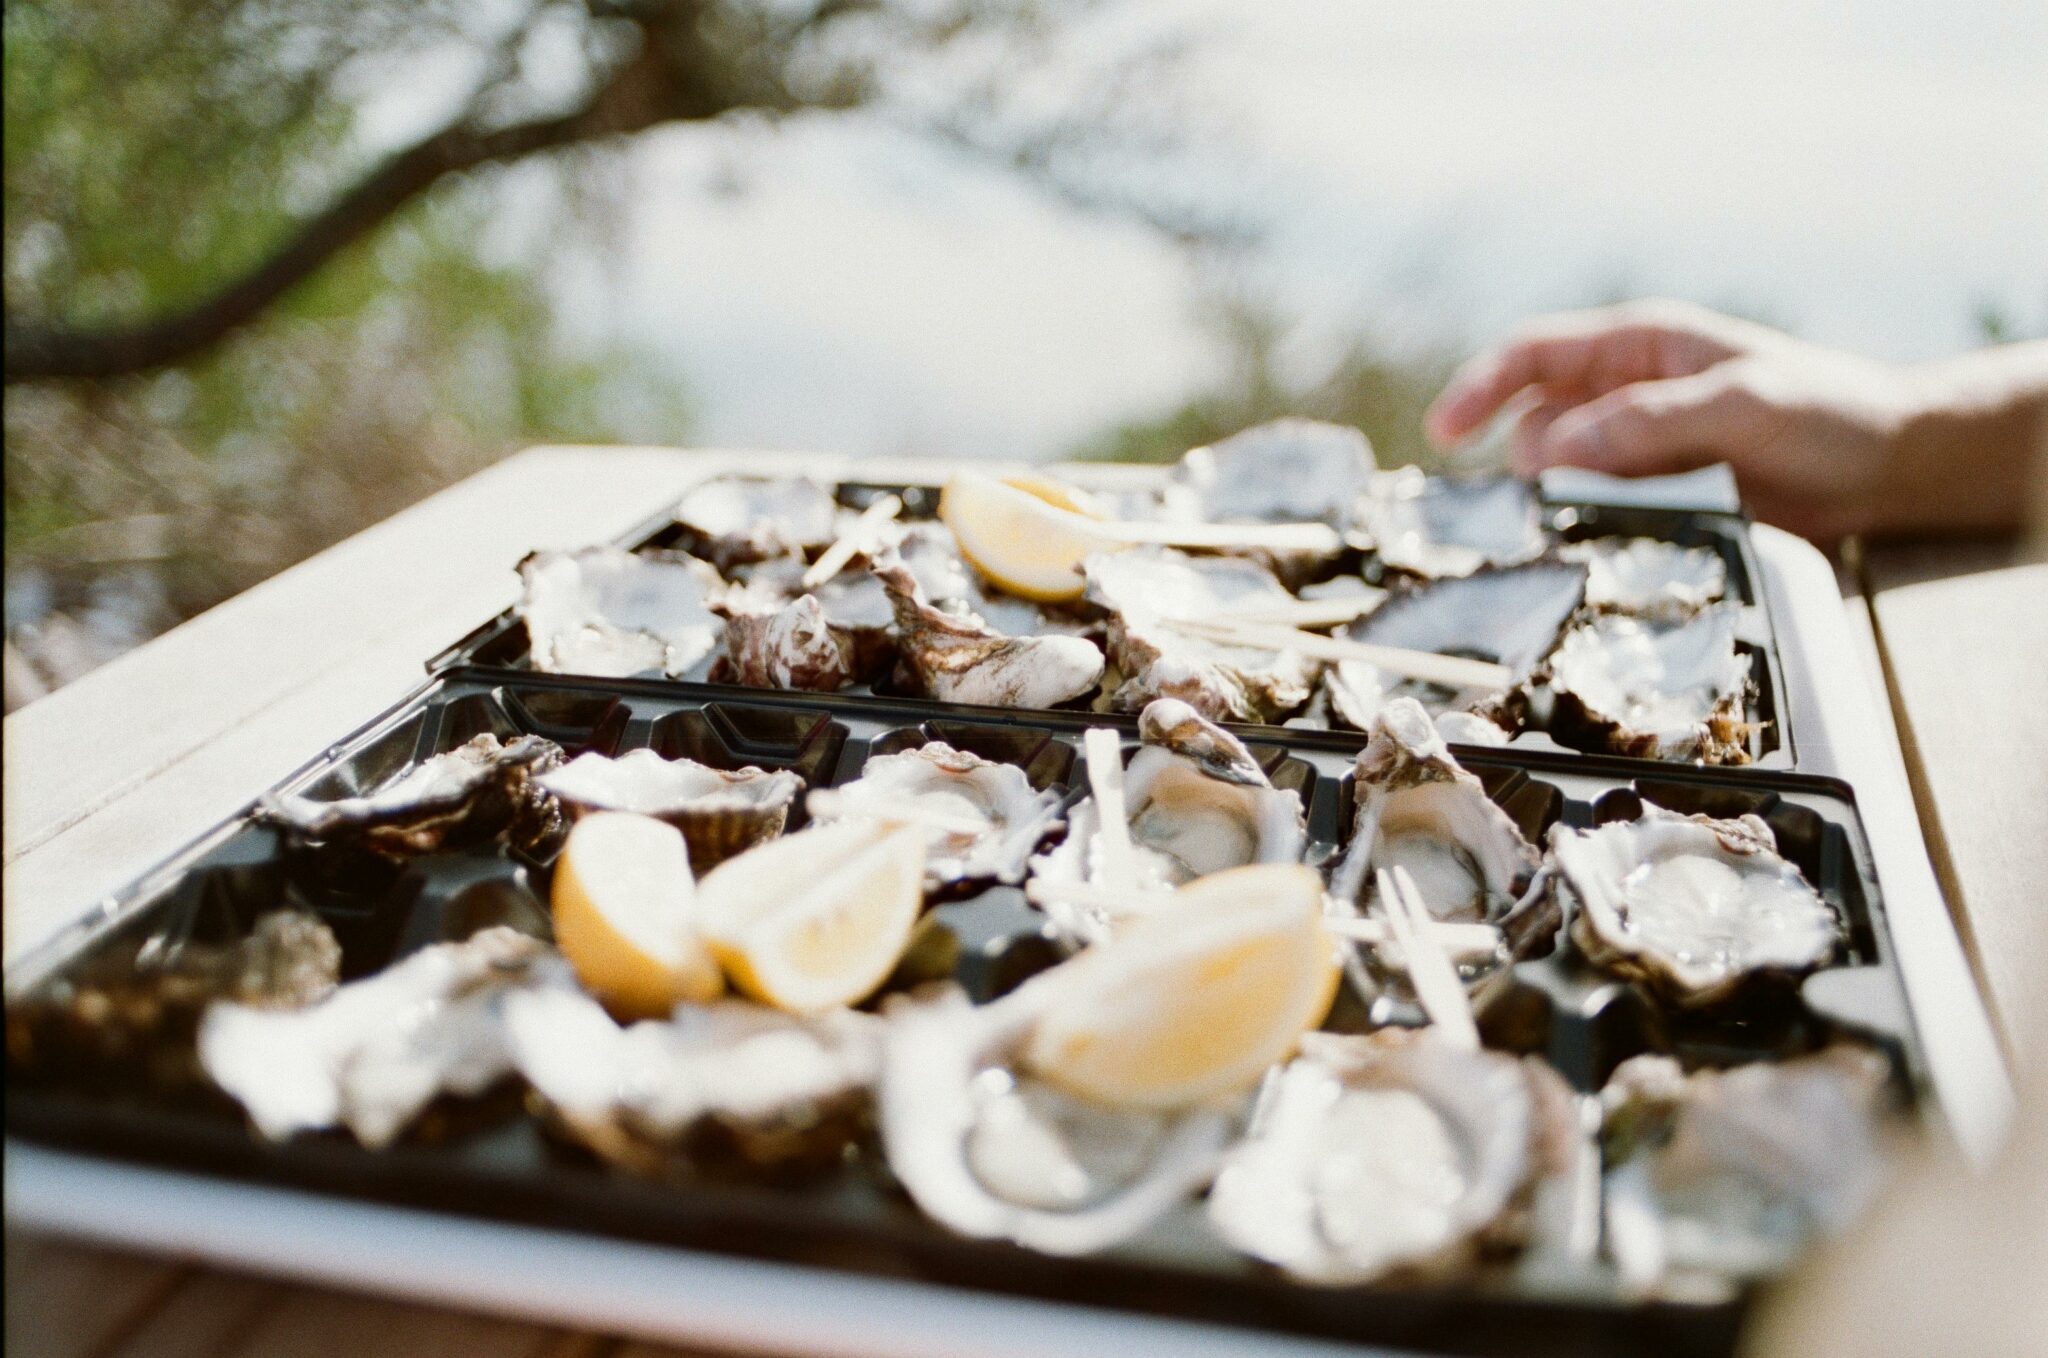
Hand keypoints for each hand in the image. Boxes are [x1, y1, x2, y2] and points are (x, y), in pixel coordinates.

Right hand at [1425, 299, 1918, 542]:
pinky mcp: (1655, 497)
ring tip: (1578, 532)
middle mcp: (1624, 392)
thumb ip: (1650, 422)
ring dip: (1557, 504)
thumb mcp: (1744, 404)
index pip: (1533, 354)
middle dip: (1523, 465)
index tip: (1443, 434)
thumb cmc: (1828, 411)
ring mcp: (1636, 448)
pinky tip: (1603, 551)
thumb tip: (1555, 452)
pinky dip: (1587, 531)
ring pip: (1561, 476)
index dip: (1480, 388)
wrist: (1891, 466)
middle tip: (1534, 511)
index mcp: (1637, 345)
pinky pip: (1597, 513)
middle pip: (1534, 423)